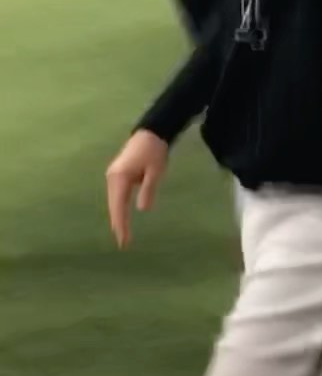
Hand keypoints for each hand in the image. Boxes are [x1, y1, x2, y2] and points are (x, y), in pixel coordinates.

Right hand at [106, 129, 167, 247]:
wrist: (151, 132)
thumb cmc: (155, 151)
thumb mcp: (156, 171)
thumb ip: (148, 189)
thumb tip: (141, 210)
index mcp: (120, 177)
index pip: (119, 206)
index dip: (122, 225)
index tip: (124, 240)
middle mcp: (112, 177)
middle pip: (113, 206)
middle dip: (118, 224)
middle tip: (123, 243)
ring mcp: (113, 175)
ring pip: (113, 201)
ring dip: (117, 217)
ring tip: (122, 235)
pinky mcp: (117, 174)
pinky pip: (116, 195)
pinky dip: (118, 208)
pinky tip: (122, 217)